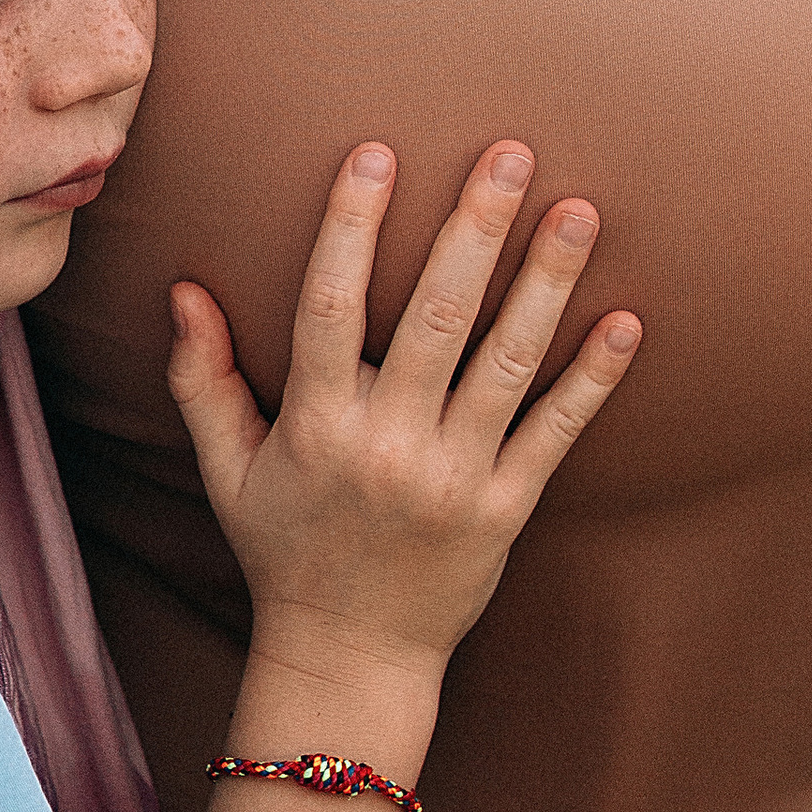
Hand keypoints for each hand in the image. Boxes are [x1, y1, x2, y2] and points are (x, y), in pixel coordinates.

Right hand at [166, 141, 638, 692]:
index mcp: (317, 425)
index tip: (375, 153)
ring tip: (579, 210)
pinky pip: (555, 433)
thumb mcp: (227, 470)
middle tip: (512, 153)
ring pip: (506, 364)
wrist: (349, 658)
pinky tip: (626, 321)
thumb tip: (185, 289)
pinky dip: (593, 379)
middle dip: (474, 229)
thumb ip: (204, 379)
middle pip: (433, 317)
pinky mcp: (505, 511)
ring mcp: (453, 479)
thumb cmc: (285, 549)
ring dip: (546, 283)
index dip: (350, 226)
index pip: (329, 306)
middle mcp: (386, 446)